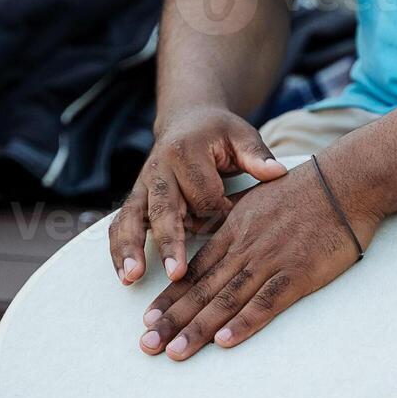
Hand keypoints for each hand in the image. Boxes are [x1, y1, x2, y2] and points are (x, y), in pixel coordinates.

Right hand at [110, 106, 286, 285]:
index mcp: (185, 152)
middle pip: (162, 209)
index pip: (202, 193)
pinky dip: (119, 250)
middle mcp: (158, 169)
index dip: (219, 210)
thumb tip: (277, 173)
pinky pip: (121, 225)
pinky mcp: (136, 200)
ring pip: (132, 219)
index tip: (232, 218)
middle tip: (176, 273)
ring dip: (131, 248)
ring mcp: (142, 186)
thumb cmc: (218, 132)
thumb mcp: (240, 134)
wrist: (186, 120)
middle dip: (168, 242)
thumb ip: (256, 155)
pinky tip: (125, 276)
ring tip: (132, 277)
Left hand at [138, 153, 382, 360]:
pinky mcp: (297, 273)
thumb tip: (211, 225)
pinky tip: (225, 341)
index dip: (170, 297)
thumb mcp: (255, 197)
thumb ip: (231, 216)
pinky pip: (266, 302)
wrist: (344, 182)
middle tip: (147, 345)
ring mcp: (269, 261)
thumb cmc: (304, 189)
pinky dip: (245, 322)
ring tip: (175, 352)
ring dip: (198, 329)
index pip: (194, 271)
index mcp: (233, 232)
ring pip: (226, 300)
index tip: (149, 319)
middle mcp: (244, 249)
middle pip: (201, 290)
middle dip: (172, 321)